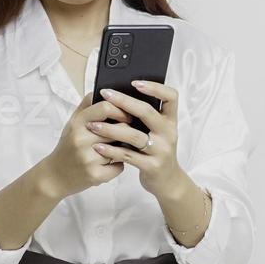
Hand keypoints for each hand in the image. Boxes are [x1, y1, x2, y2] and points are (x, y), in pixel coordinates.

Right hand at [40, 92, 134, 198]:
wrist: (54, 176)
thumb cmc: (67, 147)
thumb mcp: (72, 123)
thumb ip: (87, 106)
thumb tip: (104, 90)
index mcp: (78, 123)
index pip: (105, 108)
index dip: (121, 110)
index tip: (127, 115)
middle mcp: (81, 139)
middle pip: (118, 129)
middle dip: (126, 132)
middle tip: (128, 134)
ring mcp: (88, 158)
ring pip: (121, 149)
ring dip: (123, 150)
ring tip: (117, 150)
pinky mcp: (95, 175)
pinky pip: (119, 167)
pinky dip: (118, 166)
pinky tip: (111, 164)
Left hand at [88, 81, 183, 196]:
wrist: (167, 181)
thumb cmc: (156, 151)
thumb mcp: (157, 132)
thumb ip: (145, 117)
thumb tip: (119, 97)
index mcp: (170, 121)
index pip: (171, 97)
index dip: (155, 87)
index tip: (135, 82)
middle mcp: (169, 133)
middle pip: (147, 112)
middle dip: (123, 101)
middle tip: (105, 94)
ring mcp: (161, 150)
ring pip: (134, 135)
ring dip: (111, 128)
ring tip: (93, 125)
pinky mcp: (151, 166)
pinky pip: (128, 155)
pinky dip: (111, 150)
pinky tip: (98, 146)